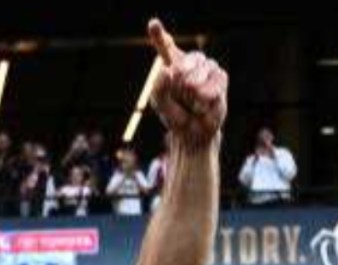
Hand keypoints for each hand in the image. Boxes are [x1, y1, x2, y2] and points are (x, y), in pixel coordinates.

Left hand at [147, 20, 228, 148]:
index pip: (165, 47)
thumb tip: (165, 70)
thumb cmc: (175, 115)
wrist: (194, 130)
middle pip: (181, 66)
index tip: (152, 24)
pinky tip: (204, 104)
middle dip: (178, 87)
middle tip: (182, 98)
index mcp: (171, 66)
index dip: (159, 35)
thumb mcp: (160, 104)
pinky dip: (204, 101)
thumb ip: (158, 89)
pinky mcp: (221, 77)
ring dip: (192, 97)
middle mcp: (190, 62)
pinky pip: (210, 88)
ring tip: (193, 102)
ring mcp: (207, 67)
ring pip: (195, 78)